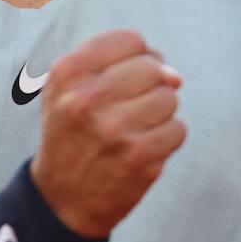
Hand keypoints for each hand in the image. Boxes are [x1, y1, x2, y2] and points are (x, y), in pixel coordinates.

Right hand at [30, 30, 185, 237]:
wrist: (62, 200)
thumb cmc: (73, 133)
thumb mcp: (68, 88)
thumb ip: (119, 64)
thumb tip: (175, 76)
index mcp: (67, 73)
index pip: (130, 41)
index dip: (136, 57)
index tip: (124, 78)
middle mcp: (87, 99)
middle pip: (152, 67)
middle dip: (149, 85)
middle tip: (127, 108)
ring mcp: (115, 130)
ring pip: (169, 97)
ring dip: (158, 113)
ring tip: (131, 130)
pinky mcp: (140, 158)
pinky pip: (178, 129)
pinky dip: (166, 139)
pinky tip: (141, 149)